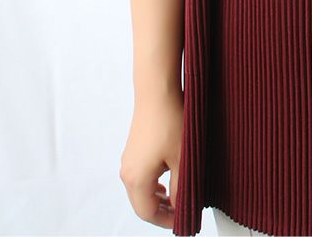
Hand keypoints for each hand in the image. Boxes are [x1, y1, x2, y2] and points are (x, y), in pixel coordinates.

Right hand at [119, 90, 183, 228]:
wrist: (157, 91)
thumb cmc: (170, 122)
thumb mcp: (182, 158)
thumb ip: (181, 187)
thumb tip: (181, 205)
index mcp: (136, 179)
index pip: (148, 213)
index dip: (167, 221)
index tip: (184, 221)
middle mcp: (127, 172)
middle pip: (142, 204)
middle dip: (162, 211)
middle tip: (183, 211)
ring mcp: (128, 159)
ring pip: (141, 189)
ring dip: (158, 197)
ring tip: (178, 197)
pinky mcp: (134, 148)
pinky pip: (141, 175)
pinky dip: (153, 183)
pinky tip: (168, 178)